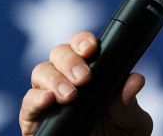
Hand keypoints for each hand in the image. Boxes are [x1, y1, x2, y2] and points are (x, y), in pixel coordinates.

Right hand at [19, 31, 152, 135]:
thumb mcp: (132, 121)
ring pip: (41, 72)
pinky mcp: (34, 118)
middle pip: (59, 53)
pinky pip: (27, 102)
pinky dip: (35, 99)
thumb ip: (129, 102)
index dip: (83, 41)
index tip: (91, 48)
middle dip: (70, 60)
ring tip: (70, 95)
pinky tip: (48, 100)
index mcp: (92, 71)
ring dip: (55, 79)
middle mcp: (67, 79)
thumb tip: (135, 80)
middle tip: (84, 78)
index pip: (82, 46)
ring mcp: (49, 97)